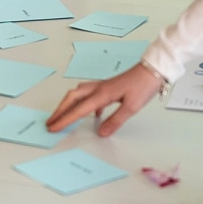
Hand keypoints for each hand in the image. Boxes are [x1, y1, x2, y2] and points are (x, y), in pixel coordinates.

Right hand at [46, 63, 160, 136]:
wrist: (152, 70)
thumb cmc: (142, 87)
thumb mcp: (131, 107)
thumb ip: (115, 121)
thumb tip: (101, 133)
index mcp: (101, 95)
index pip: (78, 110)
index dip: (64, 120)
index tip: (53, 127)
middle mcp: (97, 89)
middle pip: (71, 98)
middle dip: (59, 111)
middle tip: (50, 122)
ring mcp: (101, 86)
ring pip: (77, 94)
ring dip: (67, 104)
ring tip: (62, 115)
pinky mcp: (107, 86)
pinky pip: (88, 94)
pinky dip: (82, 102)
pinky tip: (91, 113)